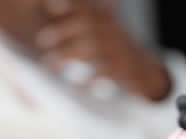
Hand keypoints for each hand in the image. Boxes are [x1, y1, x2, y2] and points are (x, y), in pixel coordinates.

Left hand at [35, 0, 171, 99]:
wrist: (144, 71)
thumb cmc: (113, 49)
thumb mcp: (102, 29)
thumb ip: (84, 19)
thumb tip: (49, 9)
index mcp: (104, 18)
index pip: (86, 7)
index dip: (70, 5)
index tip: (49, 7)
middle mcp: (112, 29)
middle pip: (87, 23)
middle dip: (62, 30)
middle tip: (41, 41)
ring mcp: (119, 48)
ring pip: (92, 46)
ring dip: (68, 54)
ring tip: (48, 64)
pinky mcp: (124, 69)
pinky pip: (105, 71)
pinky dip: (90, 77)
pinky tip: (76, 84)